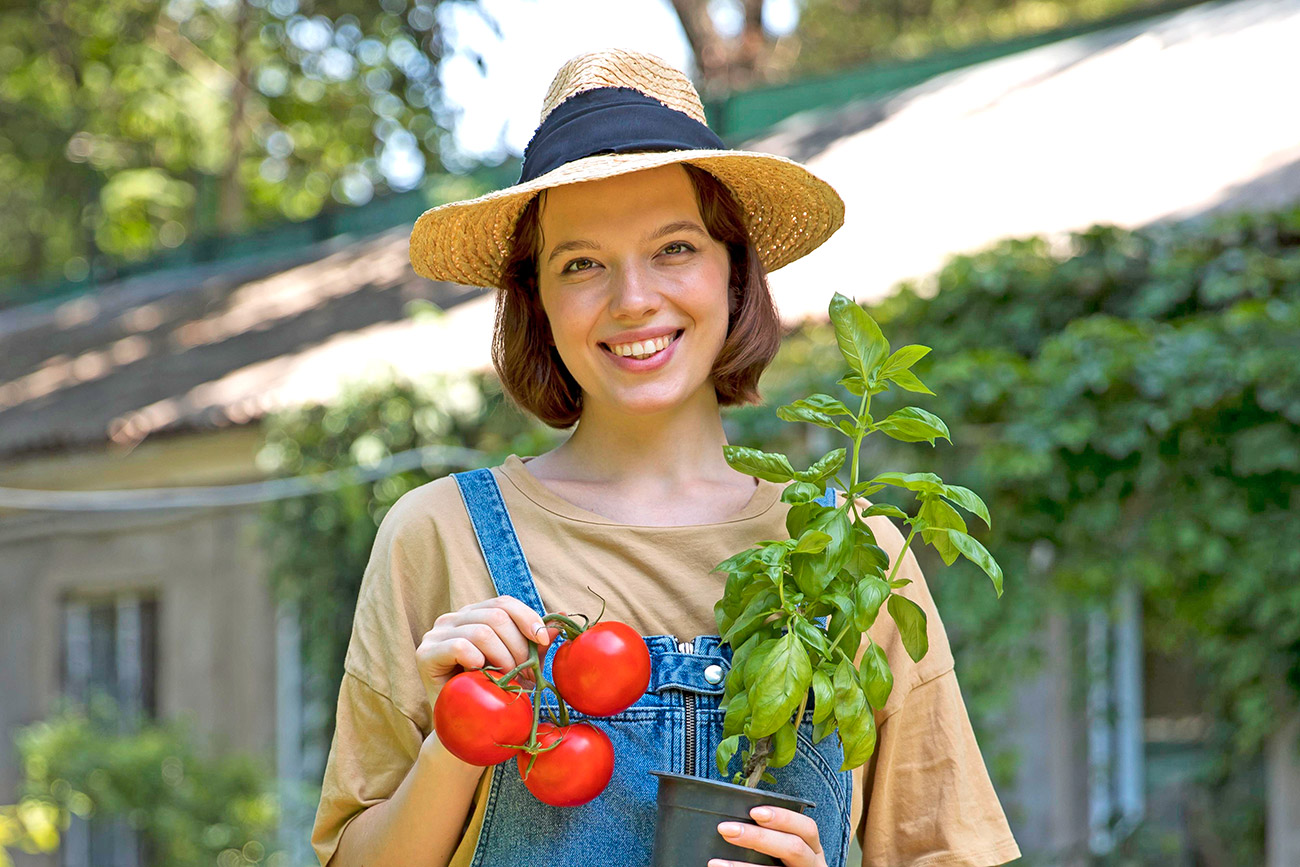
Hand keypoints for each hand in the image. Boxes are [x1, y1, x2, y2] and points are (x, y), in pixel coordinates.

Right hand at [416, 596, 561, 701]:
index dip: (528, 618)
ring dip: (503, 658)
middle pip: (496, 616)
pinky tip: (481, 675)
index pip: (504, 603)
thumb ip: (534, 641)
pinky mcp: (425, 654)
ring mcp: (436, 634)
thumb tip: (561, 617)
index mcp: (474, 615)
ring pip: (482, 632)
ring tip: (507, 680)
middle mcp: (453, 619)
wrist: (463, 730)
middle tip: (527, 676)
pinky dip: (477, 660)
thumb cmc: (491, 694)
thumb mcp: (518, 664)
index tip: (543, 642)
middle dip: (519, 647)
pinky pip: (459, 646)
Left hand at [711, 806, 827, 866]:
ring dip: (742, 866)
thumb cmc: (783, 863)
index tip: (754, 812)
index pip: (806, 828)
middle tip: (727, 830)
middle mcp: (811, 864)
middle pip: (793, 848)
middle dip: (759, 837)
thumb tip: (737, 822)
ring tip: (717, 863)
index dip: (783, 818)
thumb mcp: (786, 847)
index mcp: (812, 848)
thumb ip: (772, 835)